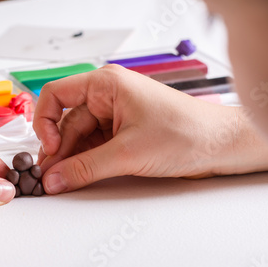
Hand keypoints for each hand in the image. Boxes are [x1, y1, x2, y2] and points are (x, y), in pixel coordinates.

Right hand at [33, 64, 267, 193]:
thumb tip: (53, 179)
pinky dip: (84, 162)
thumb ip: (85, 168)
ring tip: (61, 182)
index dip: (45, 121)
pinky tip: (77, 177)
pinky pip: (93, 146)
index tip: (50, 148)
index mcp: (106, 84)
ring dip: (70, 159)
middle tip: (49, 178)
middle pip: (66, 121)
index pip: (56, 95)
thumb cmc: (186, 133)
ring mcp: (115, 116)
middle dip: (58, 150)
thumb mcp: (128, 153)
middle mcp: (107, 97)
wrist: (222, 146)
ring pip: (79, 137)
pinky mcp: (122, 134)